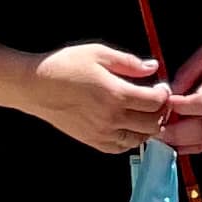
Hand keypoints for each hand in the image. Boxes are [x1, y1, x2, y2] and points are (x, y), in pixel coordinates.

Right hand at [29, 42, 170, 153]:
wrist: (36, 87)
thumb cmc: (65, 66)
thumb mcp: (99, 53)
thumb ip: (129, 62)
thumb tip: (153, 67)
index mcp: (116, 95)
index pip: (155, 102)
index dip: (164, 94)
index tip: (161, 87)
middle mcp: (112, 118)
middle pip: (152, 124)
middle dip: (160, 112)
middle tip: (157, 100)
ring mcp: (102, 133)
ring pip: (140, 139)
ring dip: (148, 127)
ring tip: (144, 112)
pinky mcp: (93, 141)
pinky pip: (122, 147)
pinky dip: (132, 139)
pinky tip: (129, 125)